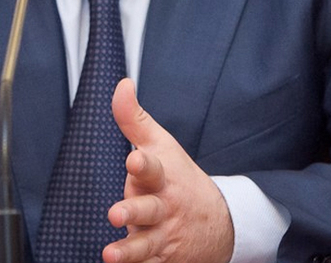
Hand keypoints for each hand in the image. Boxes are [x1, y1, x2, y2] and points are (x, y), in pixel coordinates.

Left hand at [105, 79, 233, 262]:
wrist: (219, 222)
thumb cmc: (178, 177)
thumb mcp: (160, 145)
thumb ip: (133, 118)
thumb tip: (121, 84)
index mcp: (161, 177)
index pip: (152, 168)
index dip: (142, 164)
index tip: (133, 161)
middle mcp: (163, 207)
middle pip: (147, 209)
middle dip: (133, 211)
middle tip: (116, 214)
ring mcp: (163, 236)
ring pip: (145, 245)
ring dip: (129, 251)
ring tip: (111, 254)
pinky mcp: (162, 260)